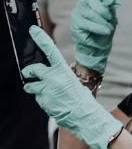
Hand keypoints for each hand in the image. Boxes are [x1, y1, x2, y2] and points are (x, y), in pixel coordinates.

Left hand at [20, 26, 121, 148]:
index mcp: (63, 71)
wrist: (86, 117)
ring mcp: (46, 90)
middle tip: (29, 75)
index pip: (50, 51)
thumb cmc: (83, 101)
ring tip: (46, 93)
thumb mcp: (75, 84)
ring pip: (31, 86)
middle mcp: (53, 78)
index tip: (33, 30)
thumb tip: (50, 75)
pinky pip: (37, 97)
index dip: (41, 39)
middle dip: (29, 72)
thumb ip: (61, 77)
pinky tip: (53, 103)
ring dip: (34, 88)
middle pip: (33, 69)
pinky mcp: (43, 101)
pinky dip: (42, 99)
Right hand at [69, 0, 120, 74]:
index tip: (118, 3)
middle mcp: (82, 5)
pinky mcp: (75, 25)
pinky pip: (88, 24)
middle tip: (110, 20)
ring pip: (91, 14)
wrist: (98, 47)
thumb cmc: (104, 30)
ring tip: (108, 29)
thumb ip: (111, 8)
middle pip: (94, 1)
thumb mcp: (111, 18)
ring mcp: (77, 14)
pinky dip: (99, 29)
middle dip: (105, 12)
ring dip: (103, 23)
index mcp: (92, 0)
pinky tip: (105, 32)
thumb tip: (116, 0)